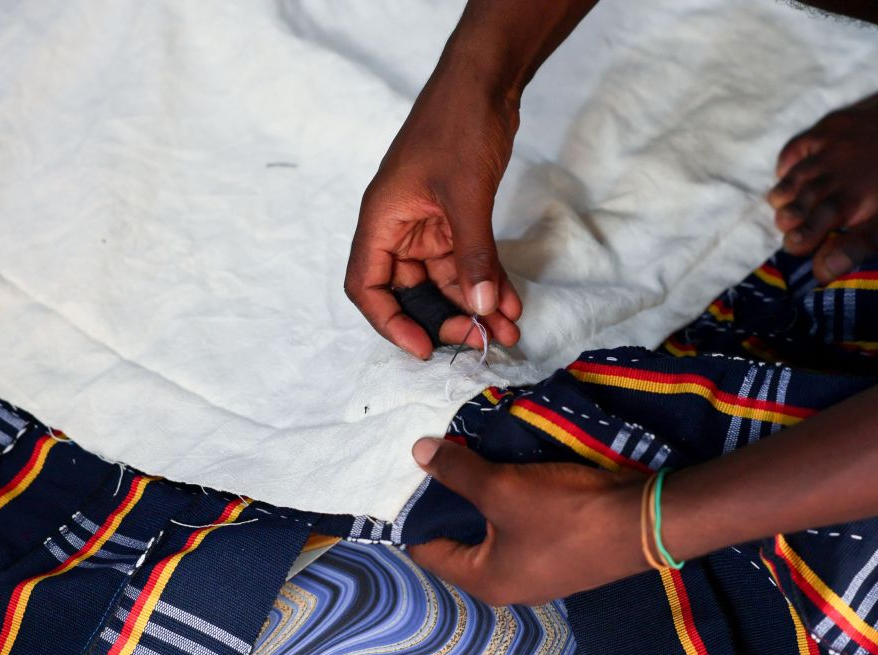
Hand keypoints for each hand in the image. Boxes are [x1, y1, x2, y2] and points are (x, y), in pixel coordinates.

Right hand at [345, 72, 523, 358]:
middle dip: (446, 319)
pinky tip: (510, 302)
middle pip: (411, 292)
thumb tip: (480, 310)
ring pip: (446, 282)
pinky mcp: (455, 220)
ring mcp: (428, 226)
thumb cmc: (457, 126)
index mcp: (382, 221)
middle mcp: (399, 229)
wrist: (485, 83)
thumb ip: (473, 255)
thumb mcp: (466, 195)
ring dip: (475, 307)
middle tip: (479, 338)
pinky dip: (487, 283)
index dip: (390, 322)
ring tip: (507, 329)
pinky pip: (468, 263)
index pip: (367, 286)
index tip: (424, 348)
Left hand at [407, 437, 649, 605]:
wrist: (644, 522)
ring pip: (495, 535)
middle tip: (445, 462)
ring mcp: (540, 576)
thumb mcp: (502, 488)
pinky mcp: (565, 559)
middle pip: (462, 542)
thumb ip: (457, 471)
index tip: (415, 475)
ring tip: (479, 462)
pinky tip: (519, 477)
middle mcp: (508, 588)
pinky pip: (524, 532)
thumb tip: (417, 452)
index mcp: (484, 582)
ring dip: (486, 502)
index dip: (417, 513)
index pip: (428, 550)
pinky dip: (515, 507)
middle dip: (453, 503)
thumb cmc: (564, 513)